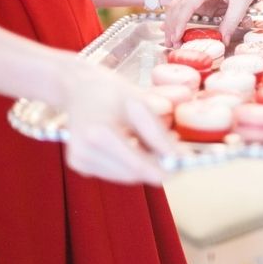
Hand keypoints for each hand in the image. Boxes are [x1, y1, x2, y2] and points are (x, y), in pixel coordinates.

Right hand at [62, 63, 174, 184]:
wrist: (78, 86)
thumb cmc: (110, 90)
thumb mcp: (139, 104)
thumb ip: (159, 134)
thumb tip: (182, 158)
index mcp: (98, 134)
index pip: (138, 165)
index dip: (165, 169)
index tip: (185, 166)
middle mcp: (84, 152)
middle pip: (133, 174)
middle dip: (156, 165)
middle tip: (173, 150)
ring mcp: (79, 161)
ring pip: (126, 177)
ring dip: (142, 164)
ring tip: (146, 139)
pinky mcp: (79, 165)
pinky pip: (115, 173)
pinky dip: (128, 163)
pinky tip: (128, 143)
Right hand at [164, 0, 262, 46]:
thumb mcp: (243, 0)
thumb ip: (232, 21)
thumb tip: (223, 40)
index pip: (187, 4)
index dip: (180, 22)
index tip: (177, 37)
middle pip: (177, 5)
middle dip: (171, 25)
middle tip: (171, 44)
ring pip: (177, 5)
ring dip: (173, 22)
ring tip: (172, 40)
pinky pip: (186, 5)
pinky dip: (180, 18)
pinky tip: (178, 30)